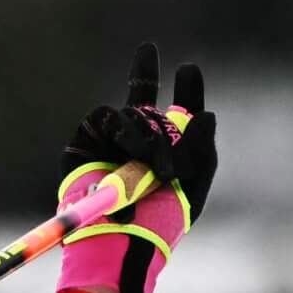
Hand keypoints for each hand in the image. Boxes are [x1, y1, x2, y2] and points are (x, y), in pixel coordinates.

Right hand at [59, 42, 217, 292]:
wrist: (121, 237)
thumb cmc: (160, 222)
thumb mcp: (192, 187)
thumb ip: (202, 150)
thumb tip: (206, 114)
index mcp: (166, 155)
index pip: (176, 116)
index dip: (184, 91)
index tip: (189, 69)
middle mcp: (137, 145)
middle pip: (146, 101)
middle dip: (152, 80)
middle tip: (157, 54)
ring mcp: (110, 143)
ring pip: (131, 112)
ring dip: (149, 134)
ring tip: (159, 166)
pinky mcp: (86, 143)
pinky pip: (106, 117)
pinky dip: (125, 130)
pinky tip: (134, 150)